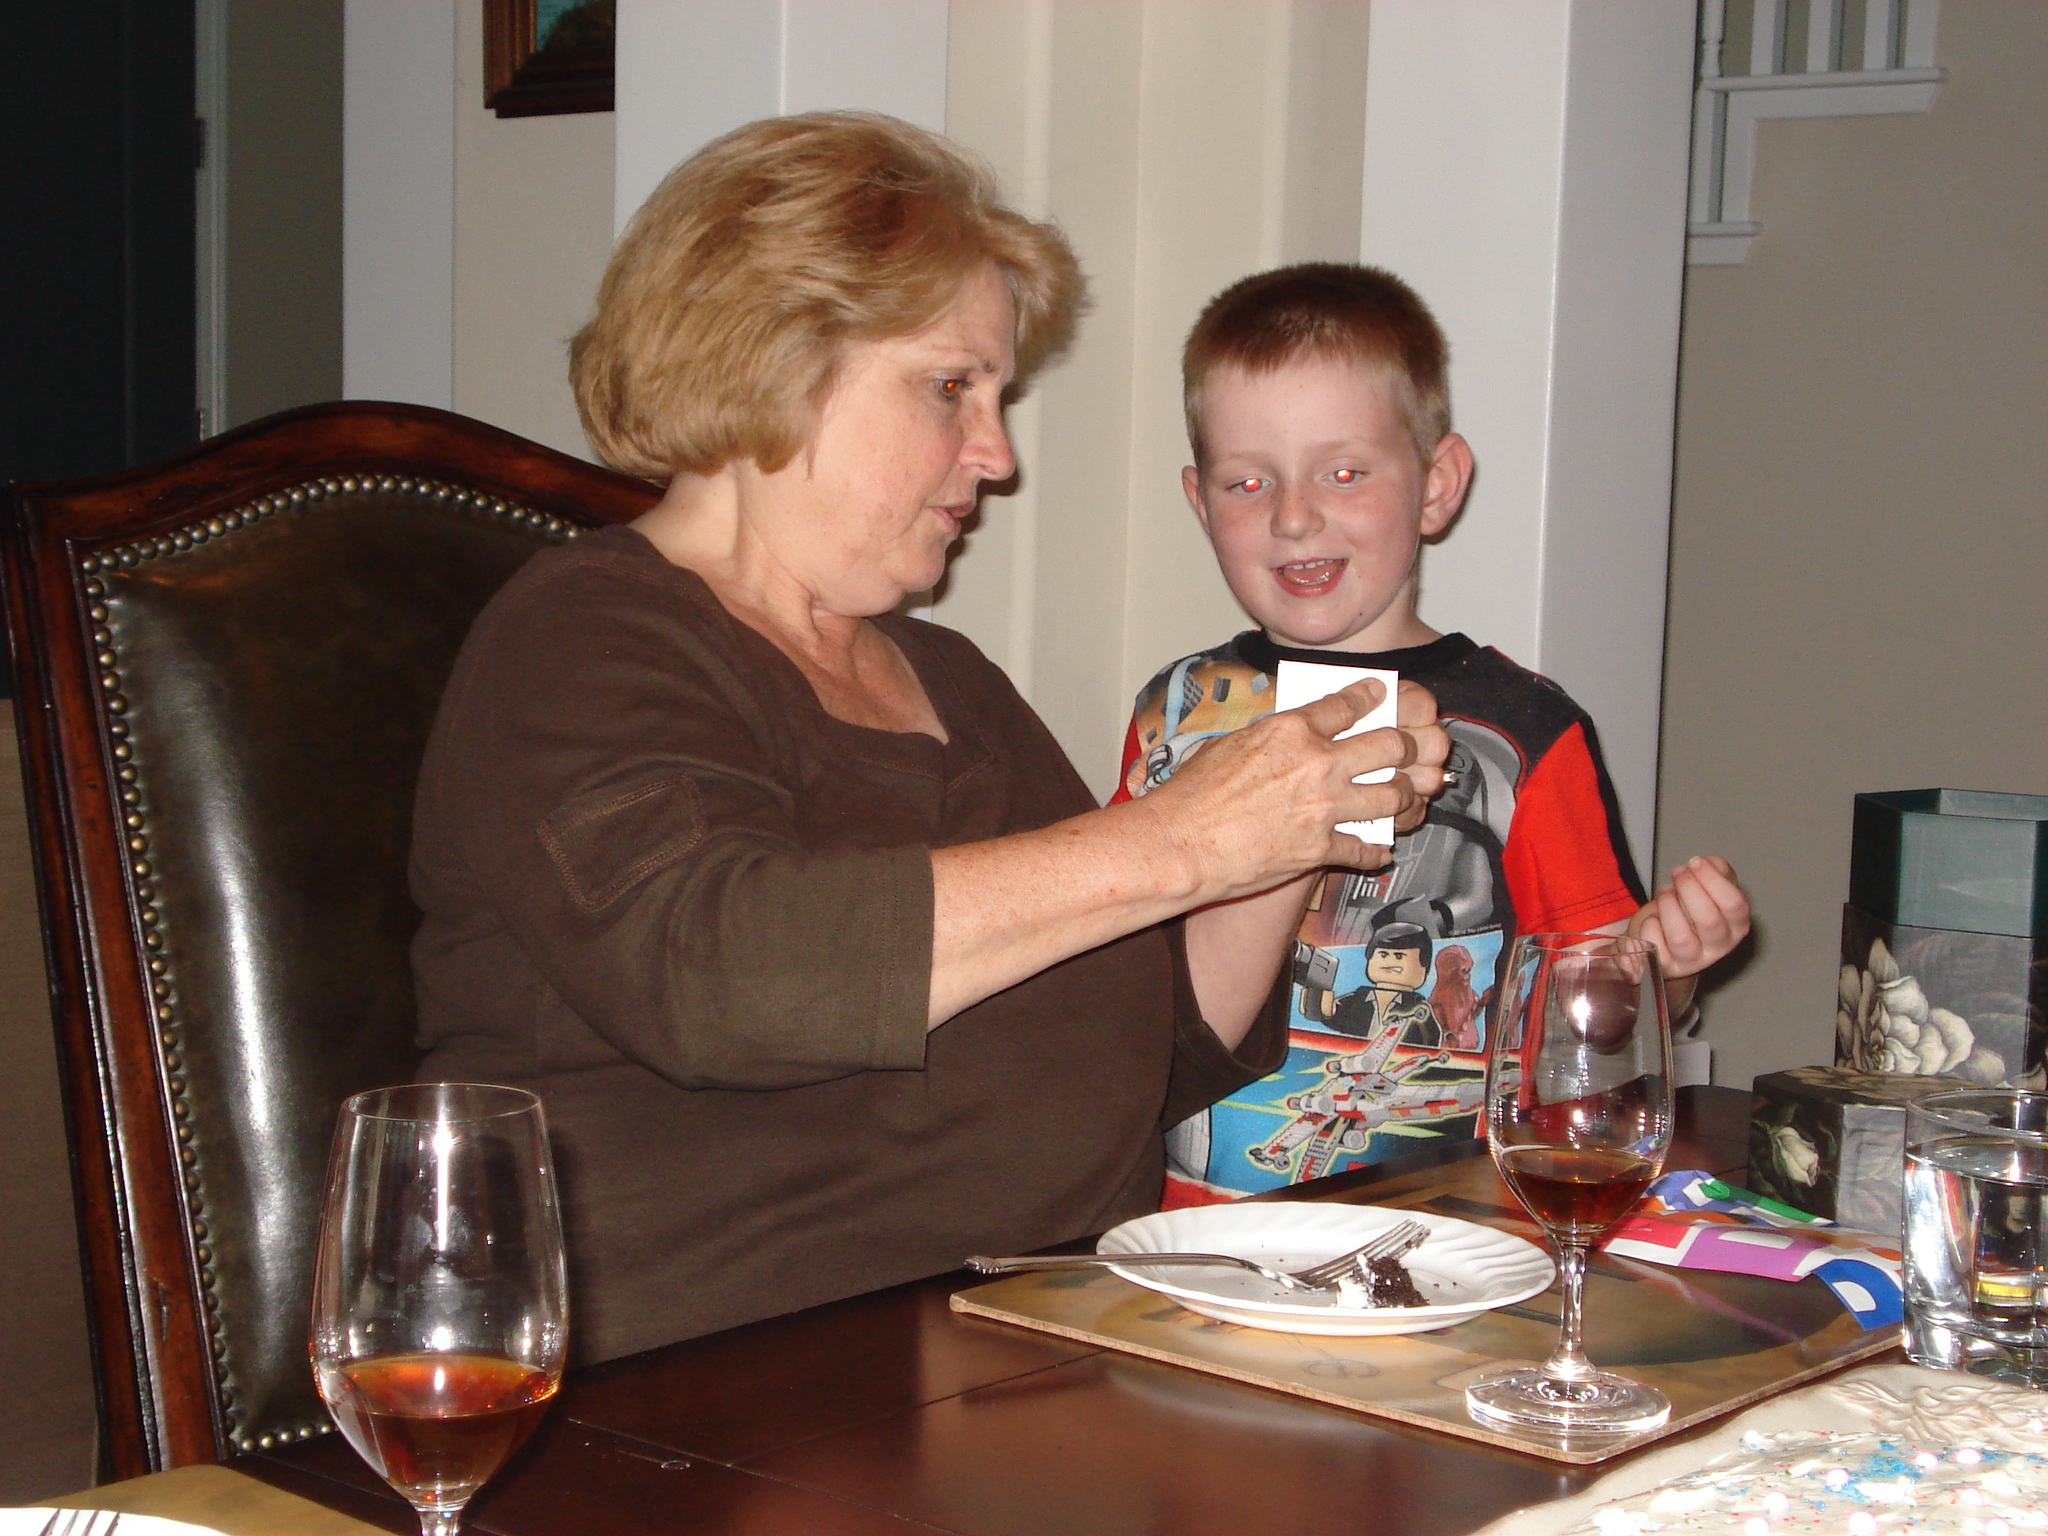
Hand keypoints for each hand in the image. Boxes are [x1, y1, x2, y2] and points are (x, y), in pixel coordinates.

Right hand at [1139, 678, 1450, 904]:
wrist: (1181, 845)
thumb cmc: (1192, 796)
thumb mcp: (1230, 745)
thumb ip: (1269, 737)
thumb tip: (1285, 736)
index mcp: (1290, 730)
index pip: (1348, 705)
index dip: (1372, 697)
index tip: (1383, 695)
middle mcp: (1316, 764)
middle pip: (1390, 746)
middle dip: (1408, 747)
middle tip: (1410, 750)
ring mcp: (1323, 808)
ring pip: (1393, 797)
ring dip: (1405, 796)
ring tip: (1405, 796)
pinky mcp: (1321, 849)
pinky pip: (1366, 849)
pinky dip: (1376, 850)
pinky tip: (1380, 849)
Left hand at [1626, 854, 1749, 980]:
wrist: (1665, 939)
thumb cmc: (1691, 909)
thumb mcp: (1709, 885)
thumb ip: (1716, 869)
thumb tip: (1708, 863)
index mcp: (1737, 925)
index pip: (1735, 905)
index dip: (1712, 879)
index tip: (1695, 862)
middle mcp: (1719, 946)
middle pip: (1708, 919)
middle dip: (1688, 888)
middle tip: (1678, 873)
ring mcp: (1692, 960)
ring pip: (1680, 936)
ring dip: (1668, 905)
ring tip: (1666, 892)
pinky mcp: (1665, 966)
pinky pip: (1654, 943)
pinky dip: (1650, 923)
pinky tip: (1654, 918)